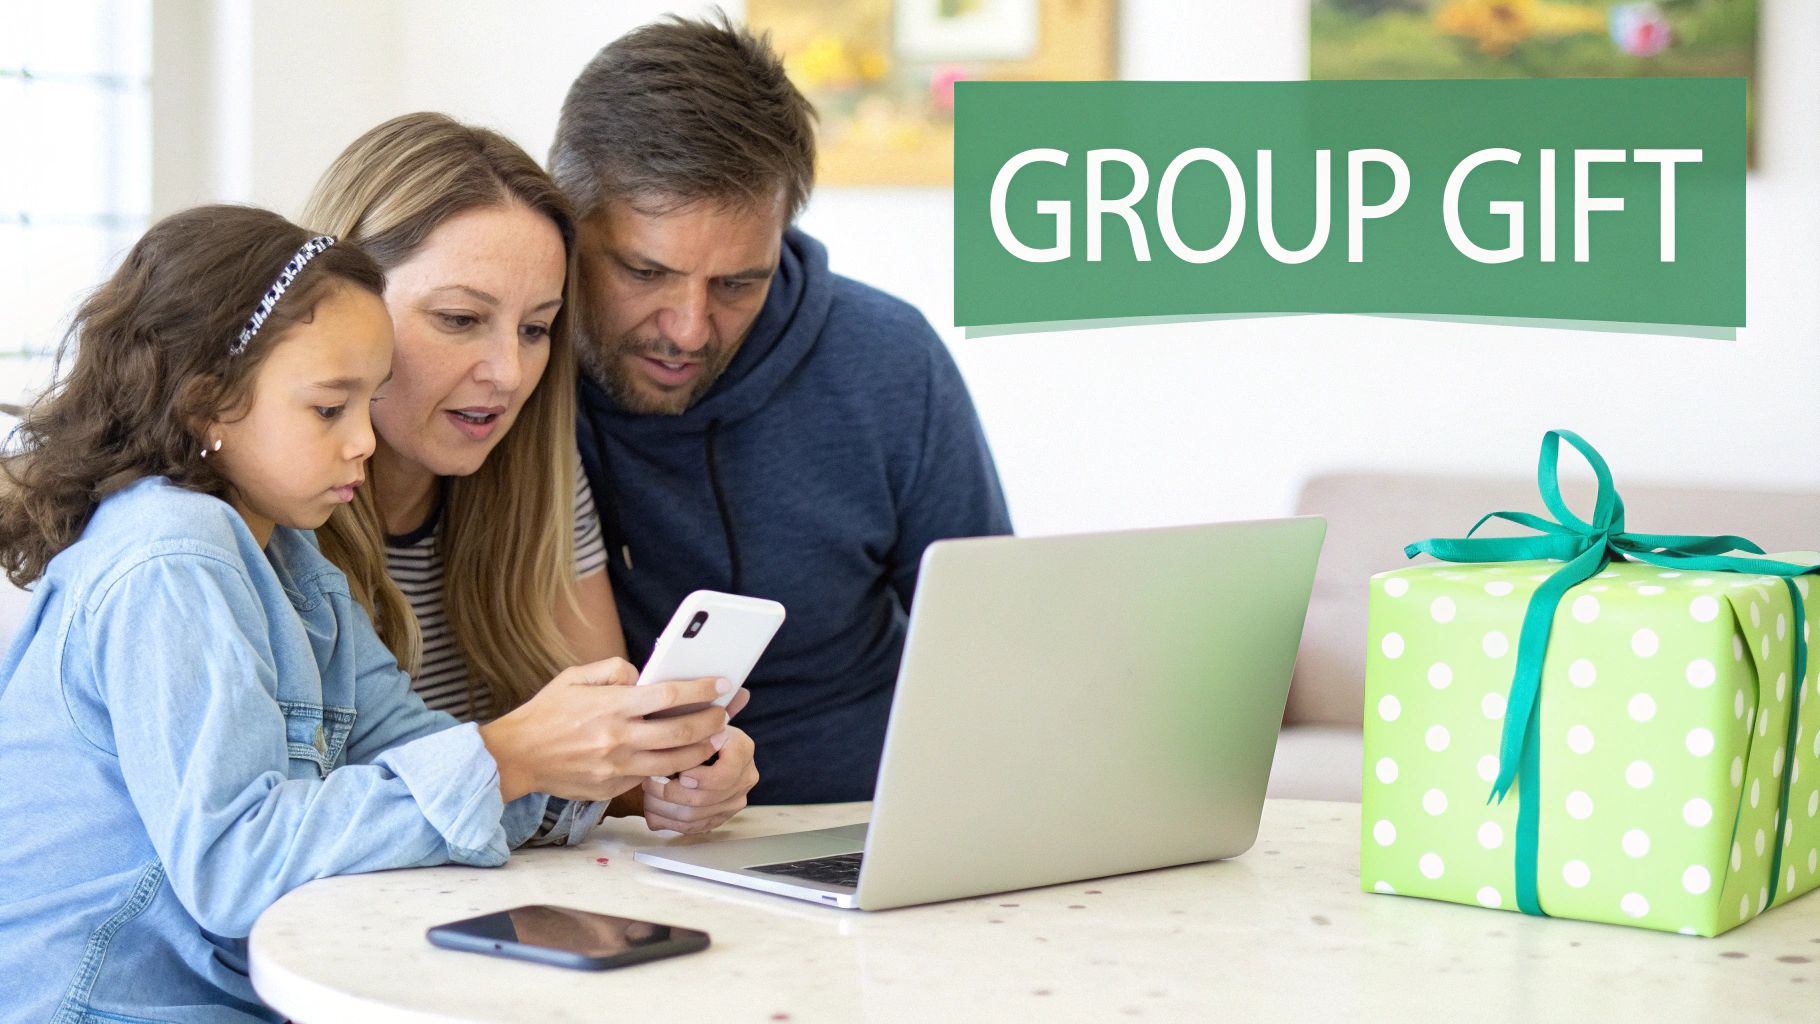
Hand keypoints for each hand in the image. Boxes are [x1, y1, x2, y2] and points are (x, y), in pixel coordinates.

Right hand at [477, 658, 732, 802]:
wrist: (517, 756)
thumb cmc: (546, 713)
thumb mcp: (574, 677)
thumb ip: (612, 670)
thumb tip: (643, 674)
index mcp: (611, 705)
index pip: (669, 695)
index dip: (702, 689)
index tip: (723, 684)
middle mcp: (618, 738)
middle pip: (680, 733)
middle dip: (711, 722)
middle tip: (725, 715)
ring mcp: (616, 767)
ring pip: (673, 762)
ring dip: (700, 750)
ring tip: (714, 739)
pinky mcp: (612, 787)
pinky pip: (649, 776)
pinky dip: (669, 768)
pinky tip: (680, 758)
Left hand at [639, 725, 757, 833]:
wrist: (703, 743)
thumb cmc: (693, 728)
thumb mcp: (693, 719)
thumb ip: (688, 731)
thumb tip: (675, 743)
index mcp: (742, 750)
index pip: (726, 775)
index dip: (700, 778)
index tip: (678, 773)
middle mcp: (745, 778)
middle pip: (706, 799)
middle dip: (671, 794)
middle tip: (648, 784)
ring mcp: (735, 801)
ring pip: (695, 817)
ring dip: (664, 810)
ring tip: (646, 797)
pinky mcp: (721, 816)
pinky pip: (693, 828)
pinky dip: (669, 823)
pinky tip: (652, 813)